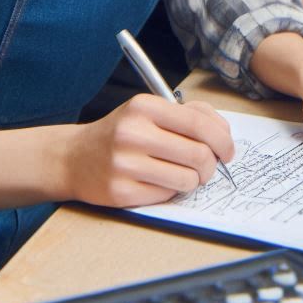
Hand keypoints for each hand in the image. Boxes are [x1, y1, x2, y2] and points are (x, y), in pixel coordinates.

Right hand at [62, 94, 233, 207]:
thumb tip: (224, 133)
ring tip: (184, 175)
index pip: (198, 123)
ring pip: (186, 179)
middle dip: (212, 165)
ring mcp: (124, 164)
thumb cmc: (122, 132)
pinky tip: (160, 182)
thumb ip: (189, 114)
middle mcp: (133, 133)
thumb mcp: (150, 110)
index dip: (223, 139)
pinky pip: (166, 195)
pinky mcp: (120, 192)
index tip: (229, 150)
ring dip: (193, 181)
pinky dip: (172, 191)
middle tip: (209, 167)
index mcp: (145, 107)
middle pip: (198, 154)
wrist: (73, 158)